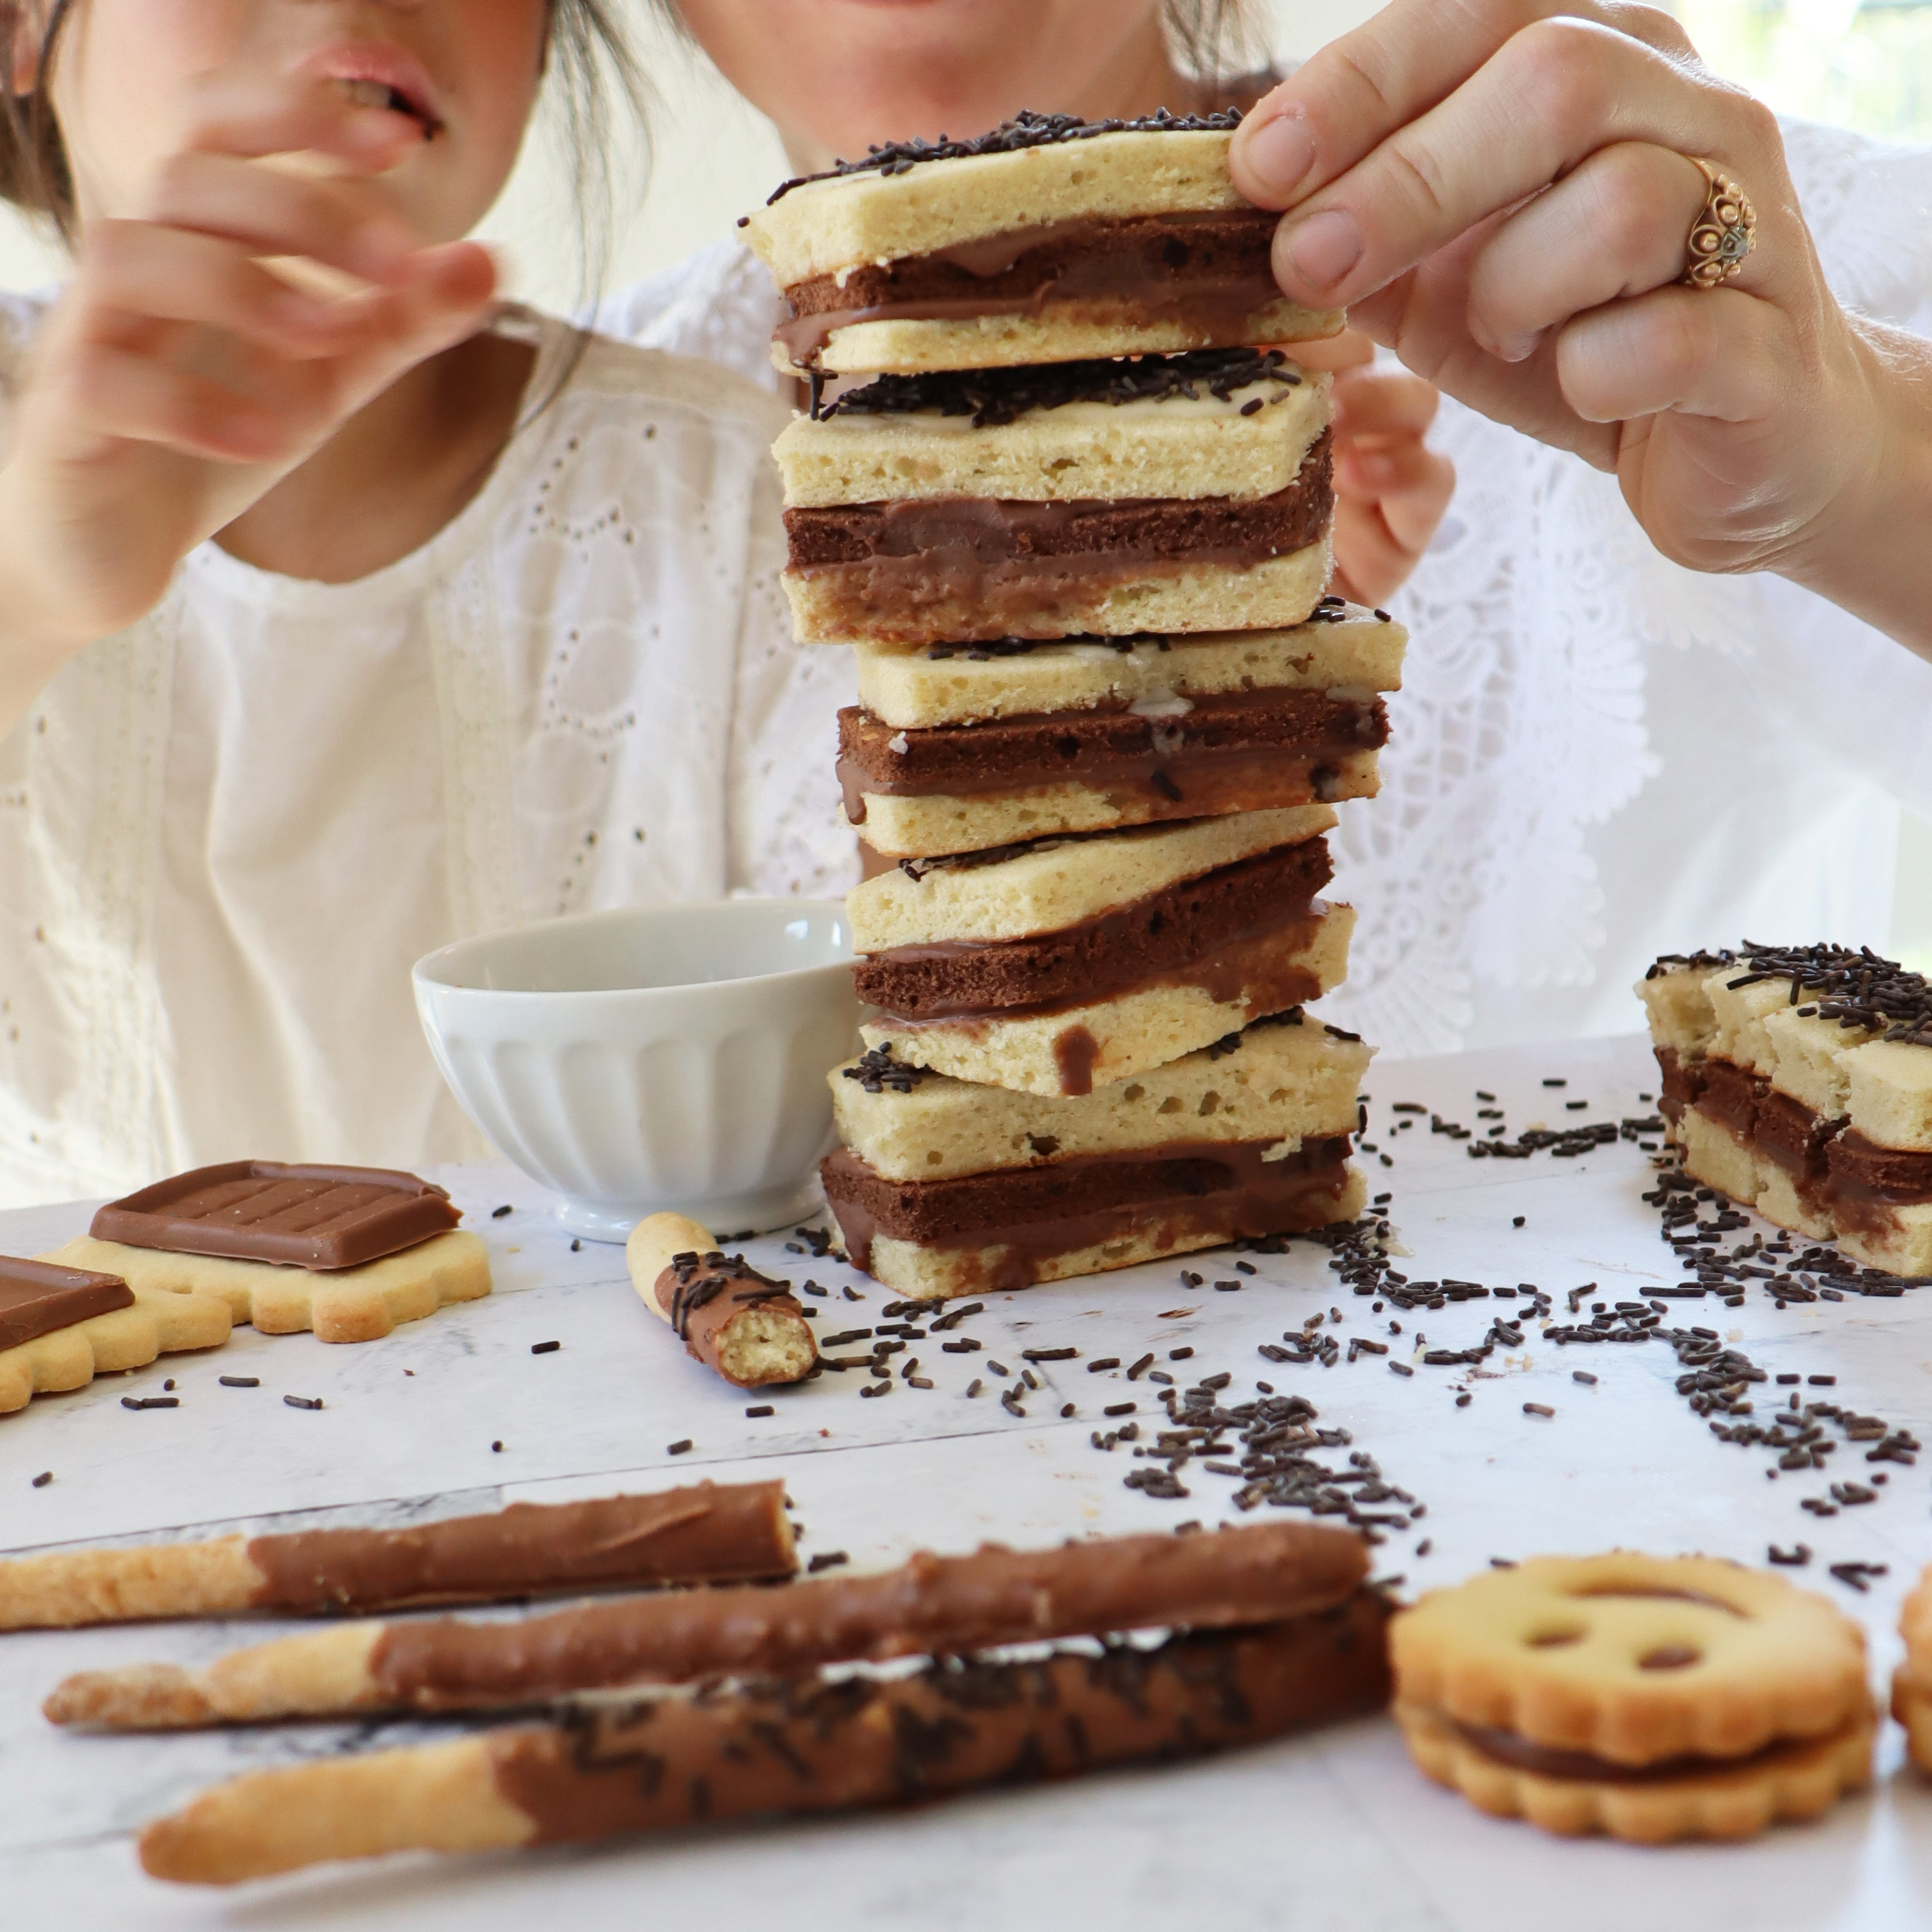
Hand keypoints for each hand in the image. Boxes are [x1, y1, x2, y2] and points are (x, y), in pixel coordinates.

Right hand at [0, 69, 496, 714]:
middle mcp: (131, 265)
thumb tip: (491, 261)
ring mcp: (87, 333)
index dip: (296, 111)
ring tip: (332, 341)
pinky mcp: (66, 417)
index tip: (401, 141)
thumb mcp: (330, 375)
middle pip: (188, 179)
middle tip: (399, 267)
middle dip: (302, 211)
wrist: (119, 544)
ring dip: (243, 287)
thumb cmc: (218, 432)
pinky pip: (107, 381)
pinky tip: (269, 437)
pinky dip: (195, 404)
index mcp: (190, 237)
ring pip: (129, 257)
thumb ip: (402, 321)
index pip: (216, 121)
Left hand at [1229, 1, 1931, 652]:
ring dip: (1512, 287)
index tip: (1258, 169)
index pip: (1479, 15)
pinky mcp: (1765, 350)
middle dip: (1407, 179)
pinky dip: (1591, 373)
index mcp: (1609, 64)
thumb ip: (1366, 235)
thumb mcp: (1449, 277)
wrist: (1741, 441)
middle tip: (1310, 265)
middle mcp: (1694, 114)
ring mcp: (1751, 223)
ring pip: (1621, 204)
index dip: (1359, 84)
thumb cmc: (1581, 335)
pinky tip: (1576, 384)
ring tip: (1497, 335)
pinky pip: (1668, 340)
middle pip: (1553, 83)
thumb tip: (1250, 218)